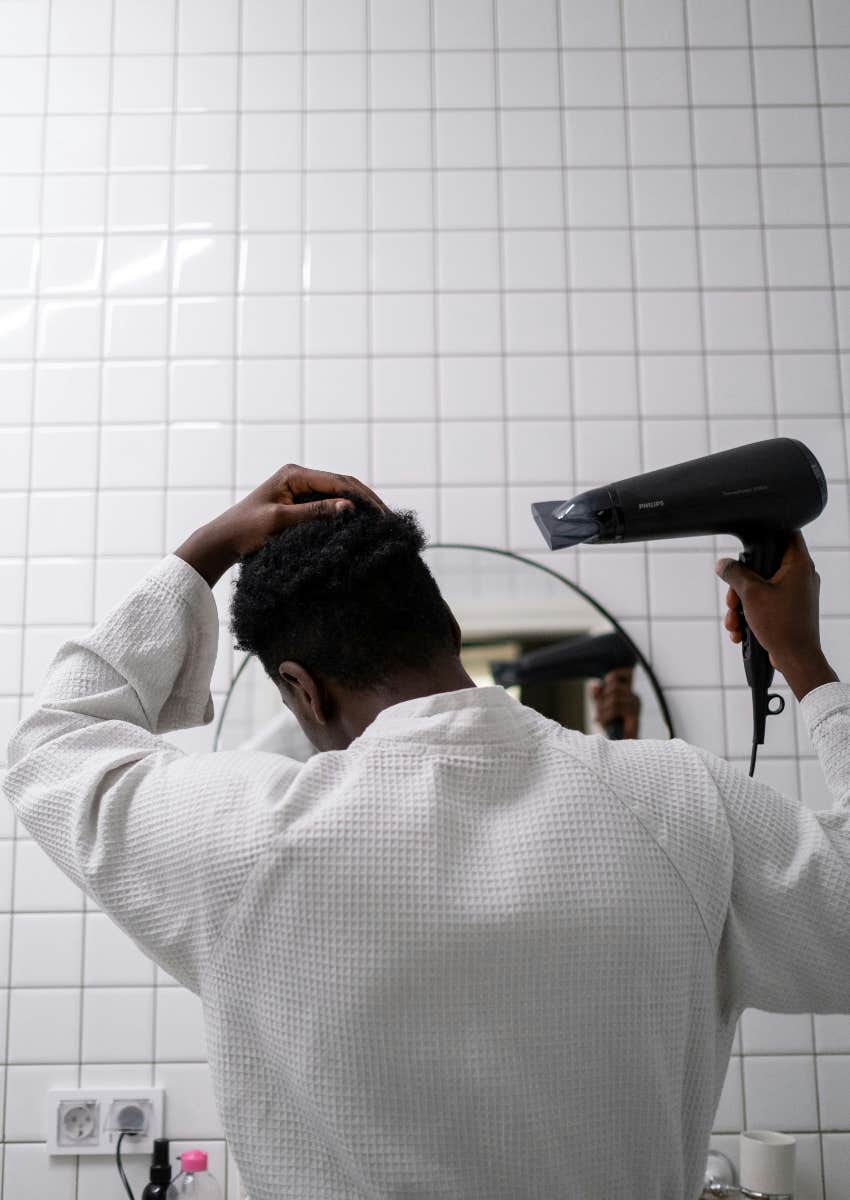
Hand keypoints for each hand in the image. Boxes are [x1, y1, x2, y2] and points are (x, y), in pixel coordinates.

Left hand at [174, 464, 388, 587]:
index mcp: (294, 475)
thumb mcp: (280, 522)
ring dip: (360, 509)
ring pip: (340, 496)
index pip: (339, 481)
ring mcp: (301, 490)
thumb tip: (349, 506)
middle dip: (367, 501)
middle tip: (389, 520)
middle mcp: (300, 478)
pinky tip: (360, 528)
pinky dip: (346, 516)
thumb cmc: (245, 530)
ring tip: (381, 525)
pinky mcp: (300, 505)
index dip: (364, 497)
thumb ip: (314, 513)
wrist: (222, 542)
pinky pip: (330, 507)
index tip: (382, 515)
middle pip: (344, 485)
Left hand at [589, 667, 640, 737]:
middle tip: (597, 711)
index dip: (614, 675)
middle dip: (602, 698)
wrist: (621, 747)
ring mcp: (635, 705)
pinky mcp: (635, 715)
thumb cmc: (611, 727)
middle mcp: (634, 696)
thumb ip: (597, 696)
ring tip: (600, 719)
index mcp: (628, 692)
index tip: (604, 685)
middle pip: (614, 685)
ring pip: (614, 697)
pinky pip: (616, 708)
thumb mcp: (601, 708)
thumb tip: (594, 685)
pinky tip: (603, 723)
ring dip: (602, 709)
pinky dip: (606, 715)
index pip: (626, 672)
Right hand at [715, 530, 837, 699]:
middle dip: (741, 585)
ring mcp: (796, 594)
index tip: (750, 546)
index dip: (768, 535)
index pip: (787, 533)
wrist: (796, 658)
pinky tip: (741, 631)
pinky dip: (751, 615)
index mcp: (798, 565)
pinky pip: (766, 604)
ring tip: (734, 621)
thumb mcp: (750, 594)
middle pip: (764, 566)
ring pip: (761, 588)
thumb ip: (734, 574)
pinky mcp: (790, 610)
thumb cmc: (782, 626)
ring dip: (742, 605)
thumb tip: (723, 564)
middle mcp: (800, 577)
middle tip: (733, 599)